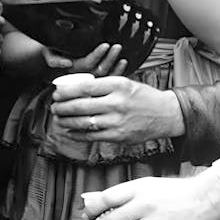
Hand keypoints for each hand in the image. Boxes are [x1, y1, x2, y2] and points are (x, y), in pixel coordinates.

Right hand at [42, 43, 127, 76]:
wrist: (50, 61)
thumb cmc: (51, 54)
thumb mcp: (49, 54)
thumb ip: (54, 60)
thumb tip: (67, 64)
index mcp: (72, 70)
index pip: (87, 64)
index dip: (97, 55)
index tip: (105, 45)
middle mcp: (82, 76)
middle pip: (99, 71)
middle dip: (109, 58)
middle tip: (117, 46)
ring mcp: (90, 78)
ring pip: (106, 75)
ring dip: (115, 65)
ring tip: (122, 56)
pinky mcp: (96, 78)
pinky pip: (109, 78)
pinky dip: (117, 72)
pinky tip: (123, 64)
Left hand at [50, 77, 183, 142]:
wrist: (165, 114)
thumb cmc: (144, 96)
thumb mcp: (125, 82)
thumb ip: (103, 85)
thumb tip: (76, 88)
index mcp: (118, 85)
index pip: (85, 87)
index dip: (66, 91)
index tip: (57, 92)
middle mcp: (117, 103)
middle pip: (81, 105)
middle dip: (62, 106)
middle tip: (53, 106)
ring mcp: (117, 121)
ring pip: (84, 122)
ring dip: (66, 121)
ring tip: (58, 118)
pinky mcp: (118, 136)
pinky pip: (92, 136)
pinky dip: (77, 134)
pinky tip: (70, 130)